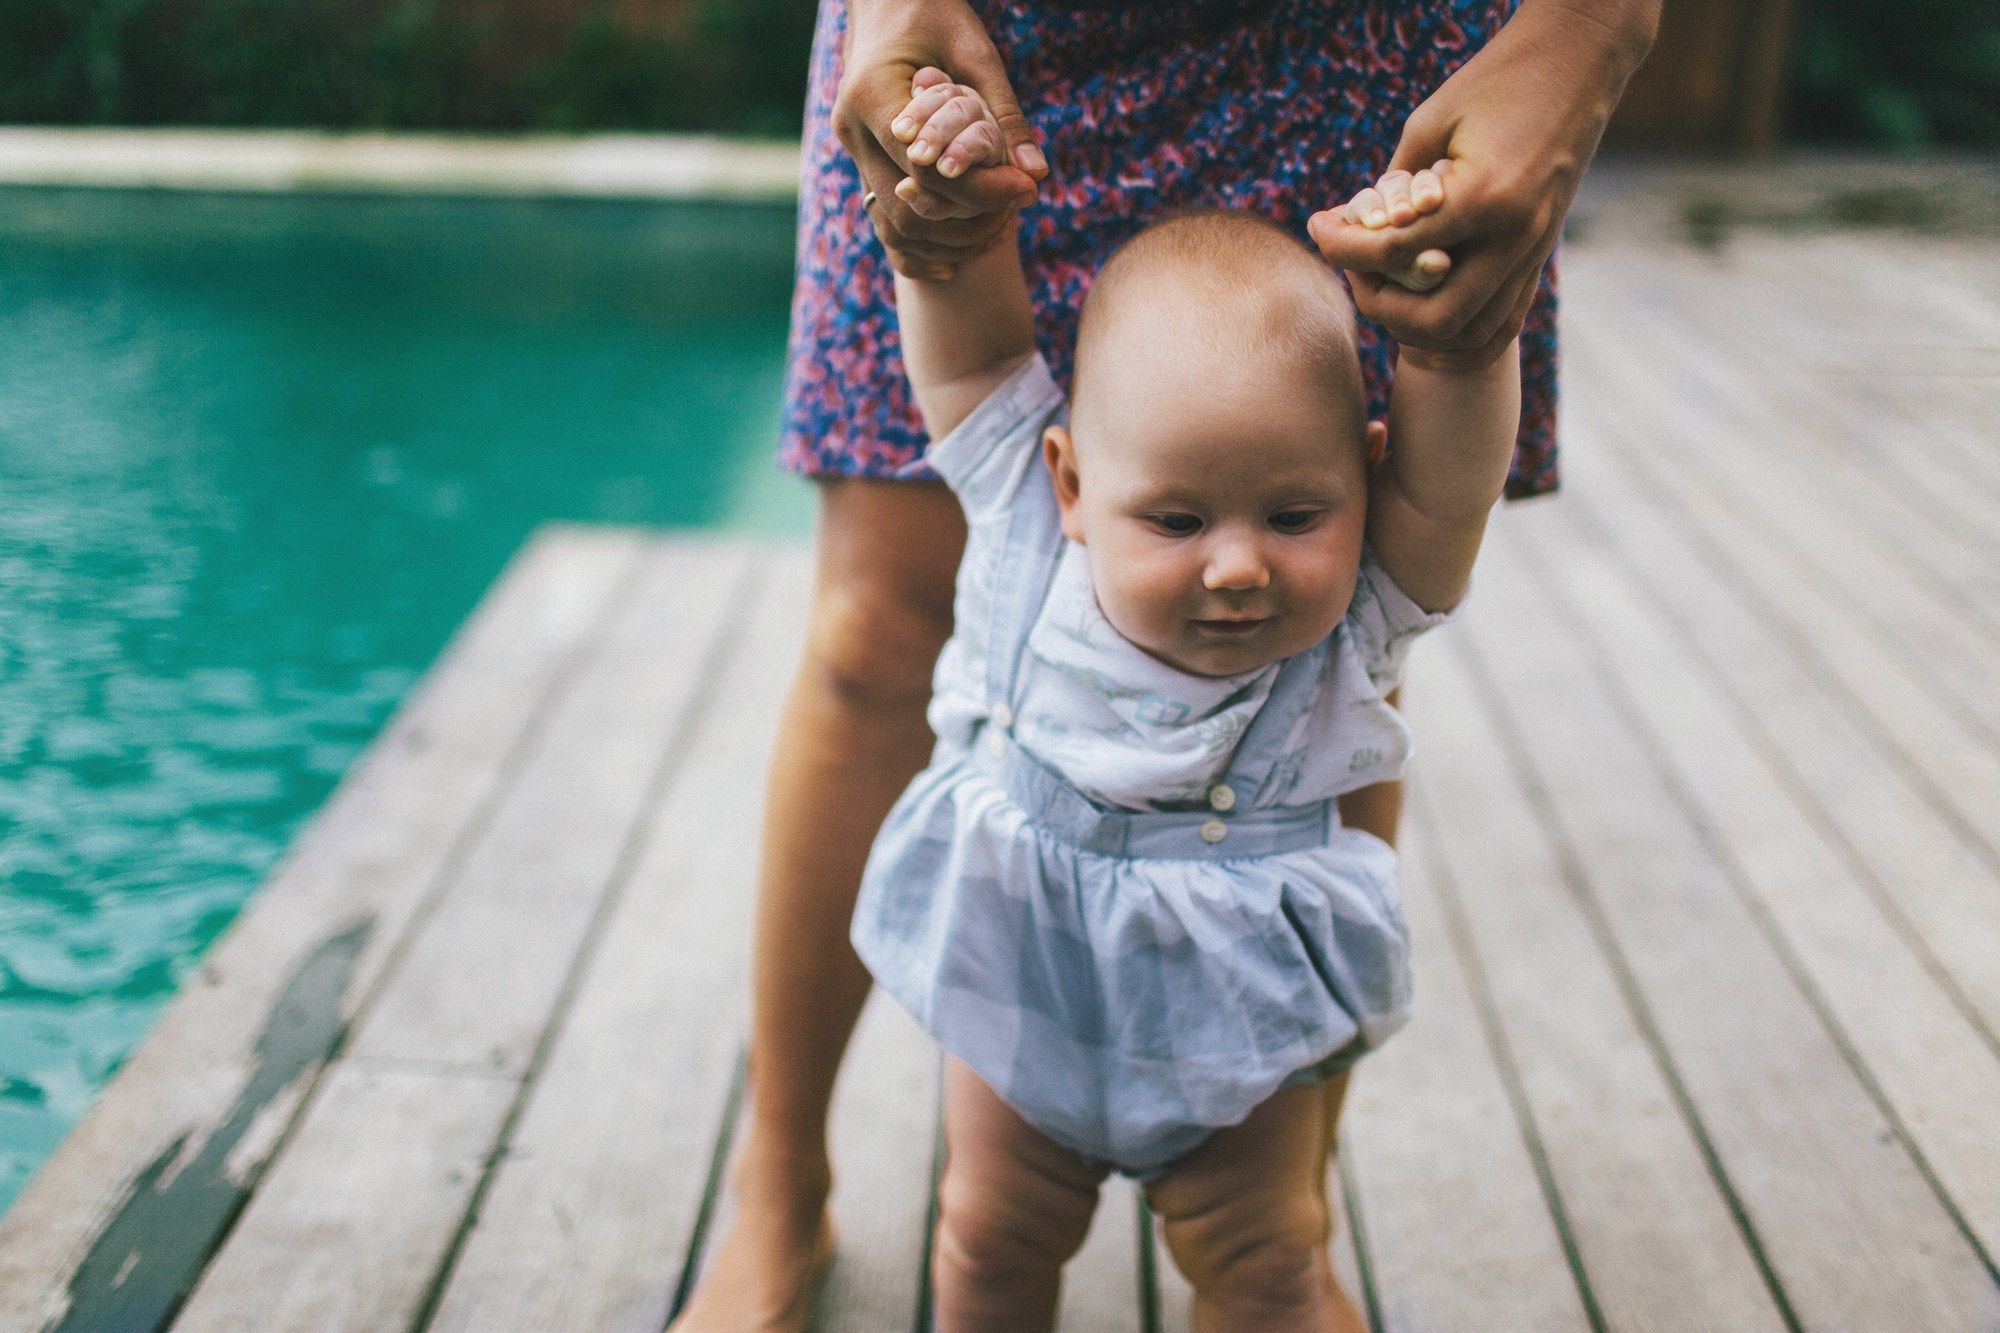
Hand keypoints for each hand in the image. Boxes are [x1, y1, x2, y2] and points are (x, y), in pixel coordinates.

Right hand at [835, 0, 1048, 278]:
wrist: (889, 2)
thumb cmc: (935, 15)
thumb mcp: (976, 54)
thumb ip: (1003, 114)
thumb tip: (1036, 174)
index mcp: (872, 96)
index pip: (927, 167)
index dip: (980, 188)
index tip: (1025, 191)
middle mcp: (852, 131)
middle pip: (907, 205)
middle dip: (967, 219)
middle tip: (1016, 215)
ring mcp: (851, 152)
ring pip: (894, 224)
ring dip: (947, 238)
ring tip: (999, 230)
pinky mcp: (861, 165)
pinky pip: (883, 224)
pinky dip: (919, 249)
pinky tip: (957, 261)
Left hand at [1308, 0, 1656, 367]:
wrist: (1578, 64)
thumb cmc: (1496, 82)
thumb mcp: (1431, 123)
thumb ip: (1393, 187)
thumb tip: (1356, 232)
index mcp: (1483, 196)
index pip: (1393, 250)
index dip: (1339, 245)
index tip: (1317, 225)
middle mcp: (1514, 237)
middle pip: (1432, 318)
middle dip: (1377, 303)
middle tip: (1355, 266)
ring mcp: (1533, 253)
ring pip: (1468, 334)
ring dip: (1414, 327)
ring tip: (1384, 288)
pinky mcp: (1540, 256)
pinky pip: (1500, 326)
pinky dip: (1458, 339)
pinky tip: (1422, 323)